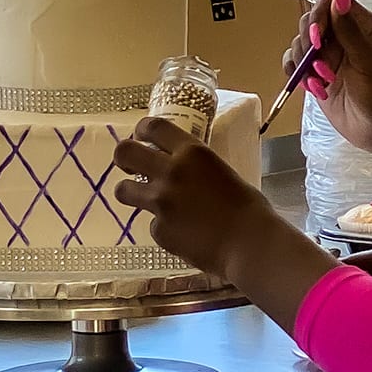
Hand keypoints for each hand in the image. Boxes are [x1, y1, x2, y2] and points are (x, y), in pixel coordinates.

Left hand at [114, 117, 284, 278]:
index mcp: (192, 153)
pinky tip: (185, 235)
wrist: (249, 244)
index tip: (140, 136)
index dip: (141, 130)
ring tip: (148, 201)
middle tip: (129, 167)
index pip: (154, 127)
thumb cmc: (248, 208)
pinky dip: (165, 229)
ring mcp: (161, 202)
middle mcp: (171, 172)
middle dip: (122, 158)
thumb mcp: (222, 173)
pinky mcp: (159, 231)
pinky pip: (153, 225)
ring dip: (131, 193)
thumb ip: (198, 170)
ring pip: (123, 191)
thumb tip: (187, 174)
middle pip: (125, 153)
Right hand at [283, 0, 371, 152]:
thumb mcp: (369, 61)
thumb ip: (349, 29)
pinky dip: (295, 72)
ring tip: (321, 81)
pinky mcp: (318, 76)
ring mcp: (330, 58)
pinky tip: (307, 85)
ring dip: (303, 61)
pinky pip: (296, 64)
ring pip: (301, 43)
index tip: (317, 38)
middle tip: (320, 65)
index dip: (319, 15)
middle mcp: (344, 38)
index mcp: (363, 27)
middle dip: (309, 41)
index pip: (331, 2)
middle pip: (312, 21)